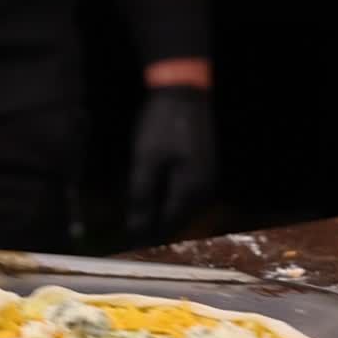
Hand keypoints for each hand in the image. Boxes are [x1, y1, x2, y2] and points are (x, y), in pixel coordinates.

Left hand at [125, 86, 216, 245]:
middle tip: (133, 239)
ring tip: (141, 224)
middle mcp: (205, 188)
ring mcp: (207, 177)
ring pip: (184, 207)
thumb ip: (142, 195)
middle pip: (179, 219)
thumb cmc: (162, 124)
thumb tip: (137, 227)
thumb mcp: (146, 159)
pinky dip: (171, 200)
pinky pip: (187, 194)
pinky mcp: (204, 167)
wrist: (183, 90)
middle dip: (157, 229)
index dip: (149, 236)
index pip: (169, 223)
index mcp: (192, 188)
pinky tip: (156, 201)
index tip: (130, 247)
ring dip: (164, 216)